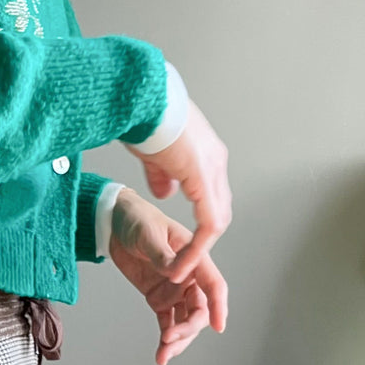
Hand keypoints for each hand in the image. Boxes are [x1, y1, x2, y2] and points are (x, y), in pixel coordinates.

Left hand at [108, 187, 227, 364]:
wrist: (114, 222)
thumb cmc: (137, 219)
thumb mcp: (148, 233)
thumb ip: (162, 255)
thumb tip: (173, 272)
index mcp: (193, 258)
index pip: (213, 284)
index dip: (218, 306)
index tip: (218, 326)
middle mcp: (188, 276)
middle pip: (199, 309)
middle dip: (188, 328)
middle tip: (169, 339)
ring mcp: (174, 289)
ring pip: (184, 320)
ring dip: (178, 339)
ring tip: (164, 355)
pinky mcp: (158, 298)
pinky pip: (166, 321)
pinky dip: (165, 337)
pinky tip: (161, 353)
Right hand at [124, 100, 231, 284]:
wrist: (144, 99)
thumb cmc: (144, 117)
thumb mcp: (153, 154)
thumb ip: (162, 176)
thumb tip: (165, 192)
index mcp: (204, 156)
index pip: (211, 196)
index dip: (200, 222)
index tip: (185, 241)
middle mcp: (215, 162)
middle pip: (220, 210)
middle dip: (204, 238)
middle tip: (186, 258)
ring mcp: (212, 169)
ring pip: (218, 219)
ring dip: (201, 246)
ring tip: (182, 265)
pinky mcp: (203, 177)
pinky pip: (208, 222)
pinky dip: (198, 244)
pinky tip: (184, 257)